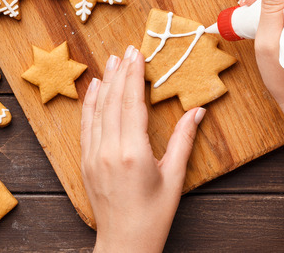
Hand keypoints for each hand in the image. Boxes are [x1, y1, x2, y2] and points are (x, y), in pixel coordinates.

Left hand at [81, 45, 205, 252]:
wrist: (124, 243)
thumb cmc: (154, 214)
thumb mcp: (174, 177)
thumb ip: (184, 140)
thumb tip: (198, 110)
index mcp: (133, 152)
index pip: (133, 103)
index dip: (135, 76)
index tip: (137, 54)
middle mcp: (109, 150)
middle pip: (114, 101)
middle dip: (120, 73)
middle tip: (126, 50)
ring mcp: (93, 155)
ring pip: (98, 110)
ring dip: (105, 84)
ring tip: (111, 61)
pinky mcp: (85, 162)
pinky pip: (86, 126)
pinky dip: (89, 104)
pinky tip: (94, 89)